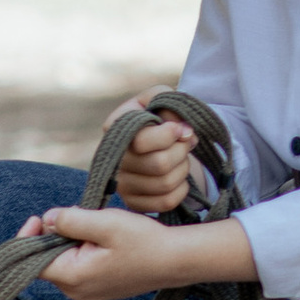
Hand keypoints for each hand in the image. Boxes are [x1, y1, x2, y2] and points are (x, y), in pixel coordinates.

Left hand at [18, 203, 256, 299]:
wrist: (175, 260)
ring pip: (62, 262)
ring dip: (70, 241)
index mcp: (73, 277)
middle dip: (55, 235)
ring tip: (96, 227)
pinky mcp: (97, 289)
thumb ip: (70, 220)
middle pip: (47, 260)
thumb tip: (46, 219)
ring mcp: (87, 293)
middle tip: (80, 216)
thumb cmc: (142, 240)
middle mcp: (75, 292)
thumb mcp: (104, 223)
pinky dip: (82, 250)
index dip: (28, 237)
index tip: (38, 217)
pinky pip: (77, 267)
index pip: (31, 261)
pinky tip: (103, 239)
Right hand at [110, 95, 193, 214]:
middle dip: (181, 151)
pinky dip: (181, 188)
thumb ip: (168, 102)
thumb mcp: (160, 97)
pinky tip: (177, 175)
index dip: (170, 134)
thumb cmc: (158, 115)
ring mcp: (122, 184)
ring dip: (183, 168)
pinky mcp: (133, 202)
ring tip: (180, 157)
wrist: (154, 139)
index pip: (143, 141)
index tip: (182, 128)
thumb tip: (182, 130)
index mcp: (114, 127)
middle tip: (185, 143)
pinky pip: (166, 202)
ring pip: (165, 184)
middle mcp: (114, 159)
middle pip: (159, 164)